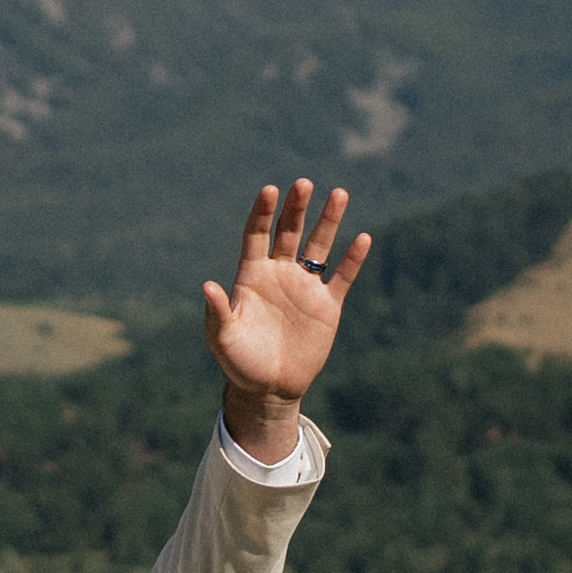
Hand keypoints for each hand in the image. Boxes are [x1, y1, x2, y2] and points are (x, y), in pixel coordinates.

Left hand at [200, 179, 371, 448]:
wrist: (269, 389)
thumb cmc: (239, 363)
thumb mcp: (222, 339)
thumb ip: (217, 312)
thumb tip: (208, 286)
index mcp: (252, 275)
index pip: (257, 234)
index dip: (263, 212)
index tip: (270, 190)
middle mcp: (280, 273)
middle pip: (290, 232)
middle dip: (297, 208)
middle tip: (304, 183)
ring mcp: (305, 287)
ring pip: (319, 246)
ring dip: (329, 221)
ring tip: (339, 194)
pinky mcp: (327, 305)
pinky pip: (343, 276)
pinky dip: (353, 259)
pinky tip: (363, 238)